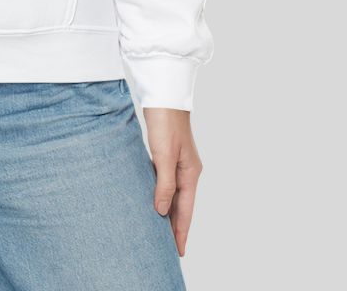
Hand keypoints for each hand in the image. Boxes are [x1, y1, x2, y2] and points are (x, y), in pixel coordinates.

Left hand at [141, 107, 202, 256]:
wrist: (164, 94)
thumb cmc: (166, 122)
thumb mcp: (164, 155)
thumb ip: (164, 184)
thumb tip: (162, 211)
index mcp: (190, 173)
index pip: (186, 211)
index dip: (181, 232)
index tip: (178, 252)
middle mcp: (187, 170)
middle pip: (182, 205)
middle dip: (176, 226)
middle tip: (168, 248)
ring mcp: (179, 162)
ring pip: (174, 194)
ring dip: (169, 211)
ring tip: (161, 230)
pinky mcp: (169, 154)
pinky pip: (167, 182)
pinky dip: (163, 195)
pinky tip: (155, 200)